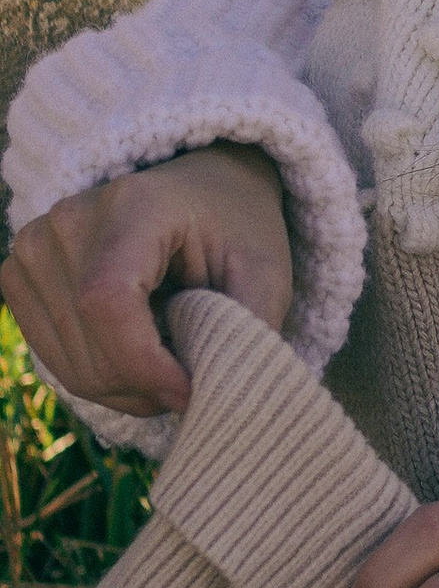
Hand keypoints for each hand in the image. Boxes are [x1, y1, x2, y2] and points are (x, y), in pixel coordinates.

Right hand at [3, 145, 294, 415]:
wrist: (199, 190)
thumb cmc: (236, 228)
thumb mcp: (265, 270)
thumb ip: (248, 329)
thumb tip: (220, 398)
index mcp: (134, 205)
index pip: (108, 303)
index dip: (146, 365)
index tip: (191, 391)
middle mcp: (69, 220)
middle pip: (90, 348)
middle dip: (148, 387)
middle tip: (195, 380)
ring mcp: (34, 247)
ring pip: (71, 368)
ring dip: (128, 389)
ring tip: (172, 364)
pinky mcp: (20, 277)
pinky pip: (54, 361)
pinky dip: (103, 379)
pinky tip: (140, 356)